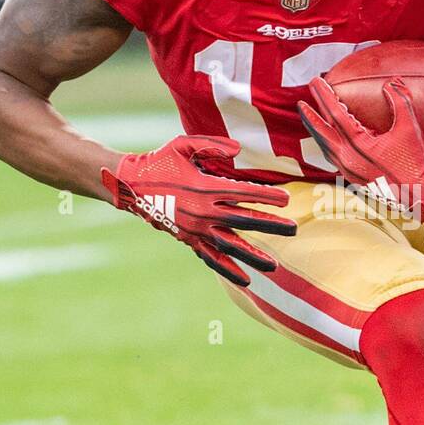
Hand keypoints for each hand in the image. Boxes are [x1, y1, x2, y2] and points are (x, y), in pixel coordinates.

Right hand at [101, 134, 294, 286]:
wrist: (130, 186)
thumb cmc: (159, 161)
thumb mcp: (183, 144)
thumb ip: (212, 145)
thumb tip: (238, 150)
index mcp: (205, 187)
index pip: (244, 193)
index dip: (266, 196)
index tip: (287, 200)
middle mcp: (203, 211)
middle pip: (243, 220)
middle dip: (270, 225)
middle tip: (294, 229)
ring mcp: (195, 228)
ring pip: (230, 245)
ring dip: (253, 255)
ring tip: (274, 266)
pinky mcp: (188, 239)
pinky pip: (211, 257)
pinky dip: (228, 269)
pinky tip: (244, 280)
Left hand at [297, 77, 423, 223]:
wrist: (421, 194)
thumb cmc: (416, 161)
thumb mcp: (410, 128)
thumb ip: (400, 102)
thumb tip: (392, 82)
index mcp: (359, 146)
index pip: (336, 115)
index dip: (325, 96)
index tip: (316, 81)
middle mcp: (349, 160)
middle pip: (323, 133)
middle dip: (310, 115)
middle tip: (301, 100)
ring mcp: (350, 171)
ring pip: (325, 147)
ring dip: (316, 130)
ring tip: (309, 118)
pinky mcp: (354, 179)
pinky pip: (333, 159)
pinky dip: (326, 145)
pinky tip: (328, 139)